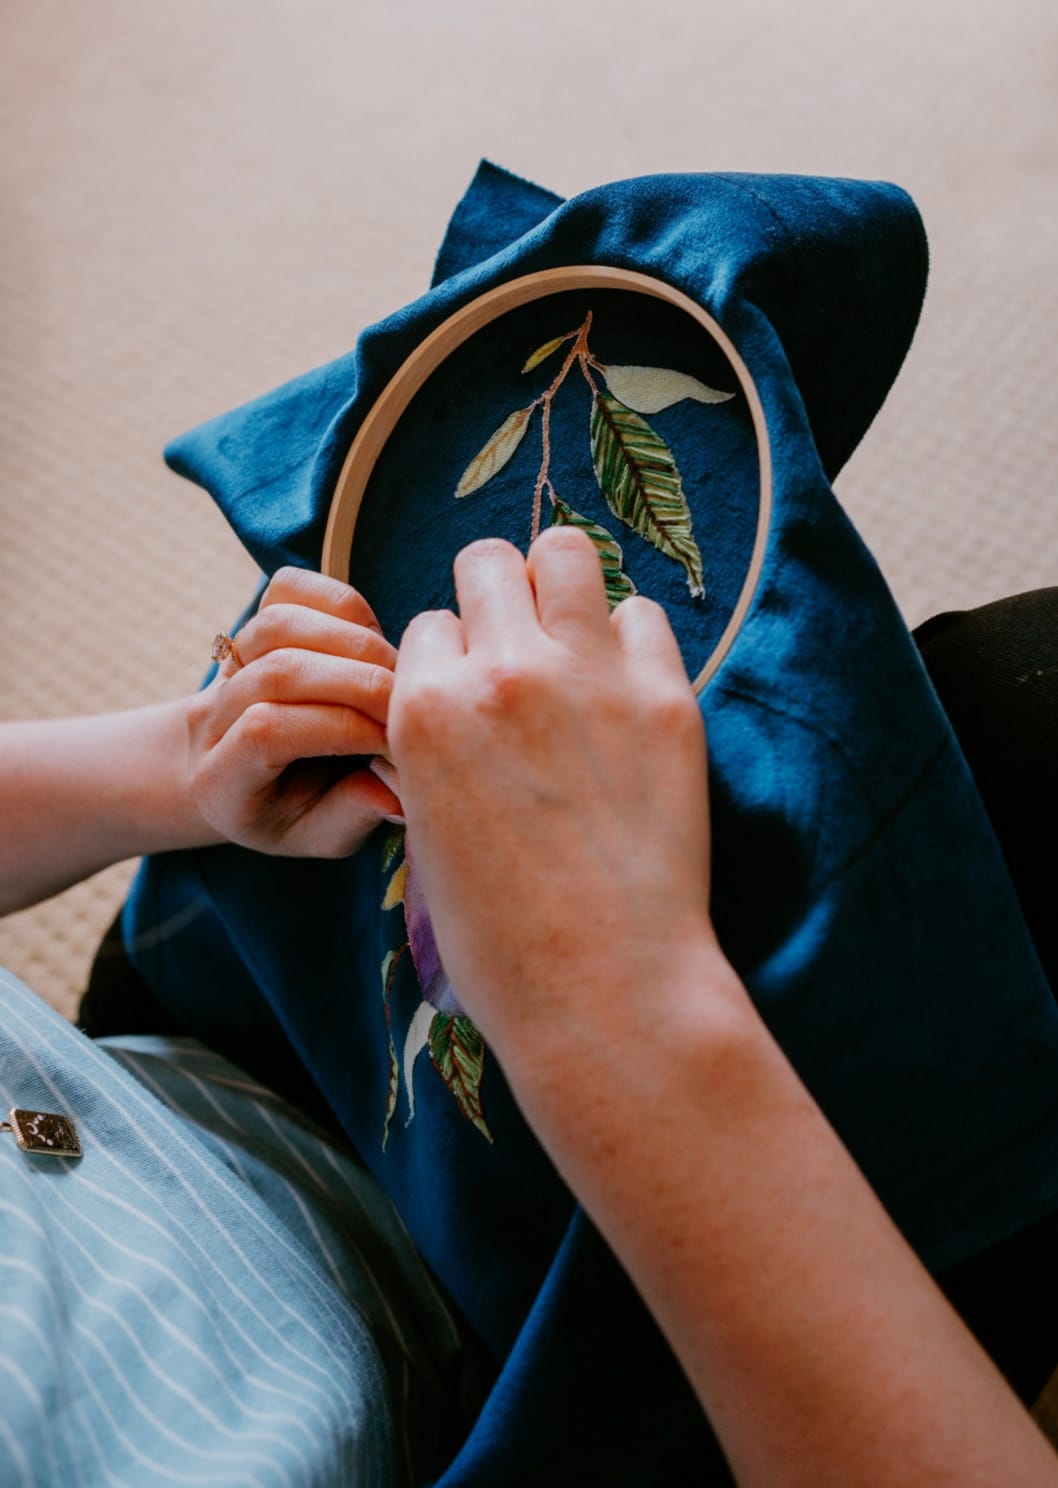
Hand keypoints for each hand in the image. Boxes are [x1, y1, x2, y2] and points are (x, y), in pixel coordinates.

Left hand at [186, 567, 403, 856]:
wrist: (218, 774)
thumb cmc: (276, 810)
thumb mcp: (313, 835)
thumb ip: (352, 816)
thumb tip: (400, 790)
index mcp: (221, 777)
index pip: (269, 730)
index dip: (342, 727)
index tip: (394, 745)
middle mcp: (212, 714)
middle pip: (280, 670)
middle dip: (362, 681)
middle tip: (410, 706)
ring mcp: (227, 662)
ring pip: (283, 623)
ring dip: (355, 641)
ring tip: (394, 672)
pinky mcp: (250, 623)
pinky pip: (289, 590)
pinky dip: (340, 603)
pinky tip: (370, 636)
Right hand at [387, 529, 725, 1066]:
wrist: (601, 986)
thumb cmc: (501, 936)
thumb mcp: (428, 829)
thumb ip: (433, 746)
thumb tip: (455, 701)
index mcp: (425, 709)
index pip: (429, 625)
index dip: (450, 658)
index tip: (472, 695)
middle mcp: (502, 674)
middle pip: (488, 563)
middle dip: (496, 596)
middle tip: (518, 646)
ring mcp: (589, 678)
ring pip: (567, 555)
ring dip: (561, 586)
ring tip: (572, 637)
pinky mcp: (665, 698)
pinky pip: (643, 616)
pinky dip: (630, 640)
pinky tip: (625, 687)